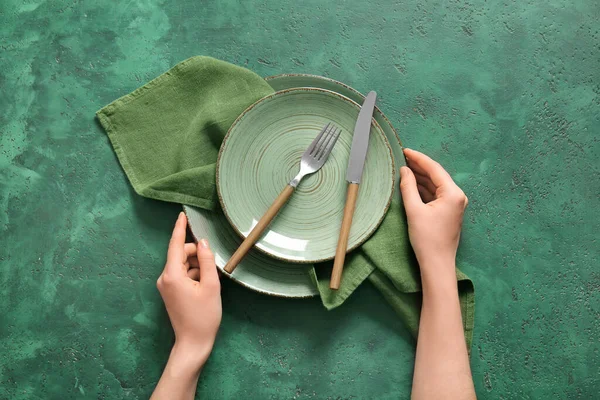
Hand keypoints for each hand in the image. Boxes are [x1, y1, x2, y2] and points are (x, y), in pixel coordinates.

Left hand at [156, 212, 221, 366]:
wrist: (193, 343)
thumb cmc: (204, 316)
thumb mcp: (211, 286)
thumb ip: (207, 261)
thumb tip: (203, 242)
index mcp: (172, 275)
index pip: (175, 245)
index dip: (179, 229)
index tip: (181, 214)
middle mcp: (164, 278)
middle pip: (181, 254)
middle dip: (197, 255)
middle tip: (212, 269)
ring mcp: (166, 285)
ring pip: (183, 264)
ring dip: (197, 266)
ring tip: (208, 284)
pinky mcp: (170, 291)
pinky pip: (182, 274)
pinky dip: (194, 274)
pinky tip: (203, 287)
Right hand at [399, 149, 467, 273]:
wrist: (437, 264)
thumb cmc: (426, 238)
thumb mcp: (414, 210)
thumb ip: (408, 187)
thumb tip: (404, 170)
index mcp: (453, 193)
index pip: (434, 169)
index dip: (418, 158)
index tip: (405, 150)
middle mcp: (457, 196)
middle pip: (436, 175)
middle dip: (419, 167)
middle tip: (402, 158)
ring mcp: (454, 204)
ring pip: (435, 185)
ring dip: (421, 177)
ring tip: (404, 169)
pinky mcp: (449, 212)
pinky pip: (436, 195)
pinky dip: (424, 189)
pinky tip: (412, 184)